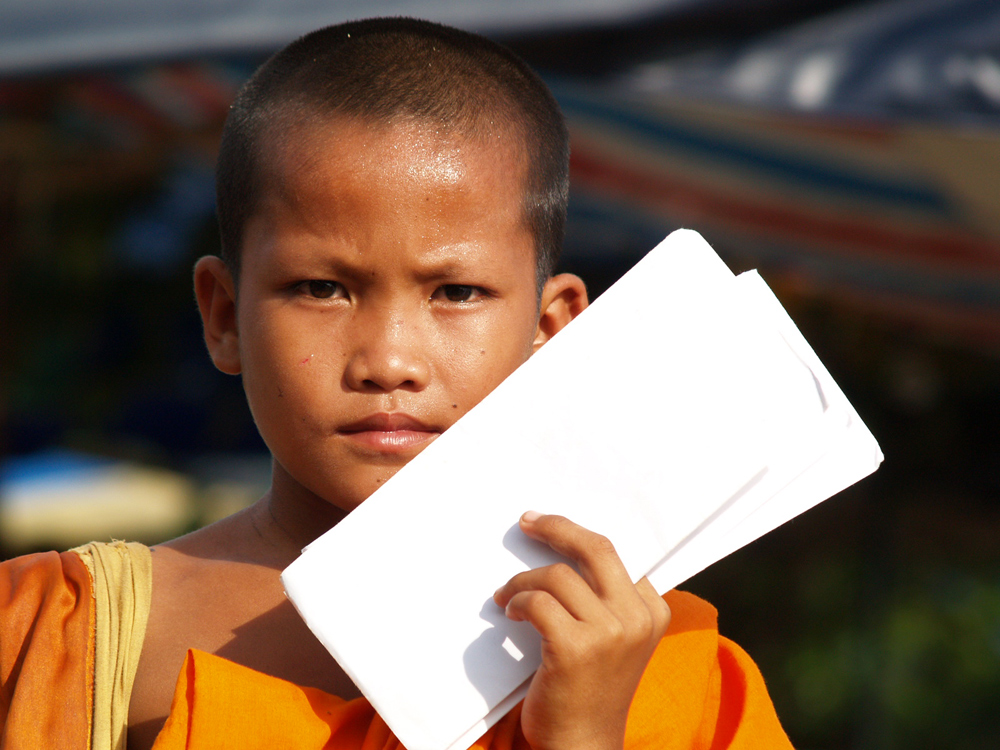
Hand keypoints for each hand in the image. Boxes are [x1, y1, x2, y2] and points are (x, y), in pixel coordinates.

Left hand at [492, 512, 670, 749]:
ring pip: (557, 576)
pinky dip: (517, 602)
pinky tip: (511, 614)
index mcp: (652, 610)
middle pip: (595, 548)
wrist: (583, 746)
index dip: (575, 534)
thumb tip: (563, 548)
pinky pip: (537, 603)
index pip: (613, 552)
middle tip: (527, 522)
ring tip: (508, 595)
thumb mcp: (615, 639)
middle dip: (556, 528)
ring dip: (523, 581)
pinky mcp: (576, 648)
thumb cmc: (591, 689)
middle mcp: (637, 618)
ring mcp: (609, 633)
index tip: (548, 523)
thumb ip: (605, 599)